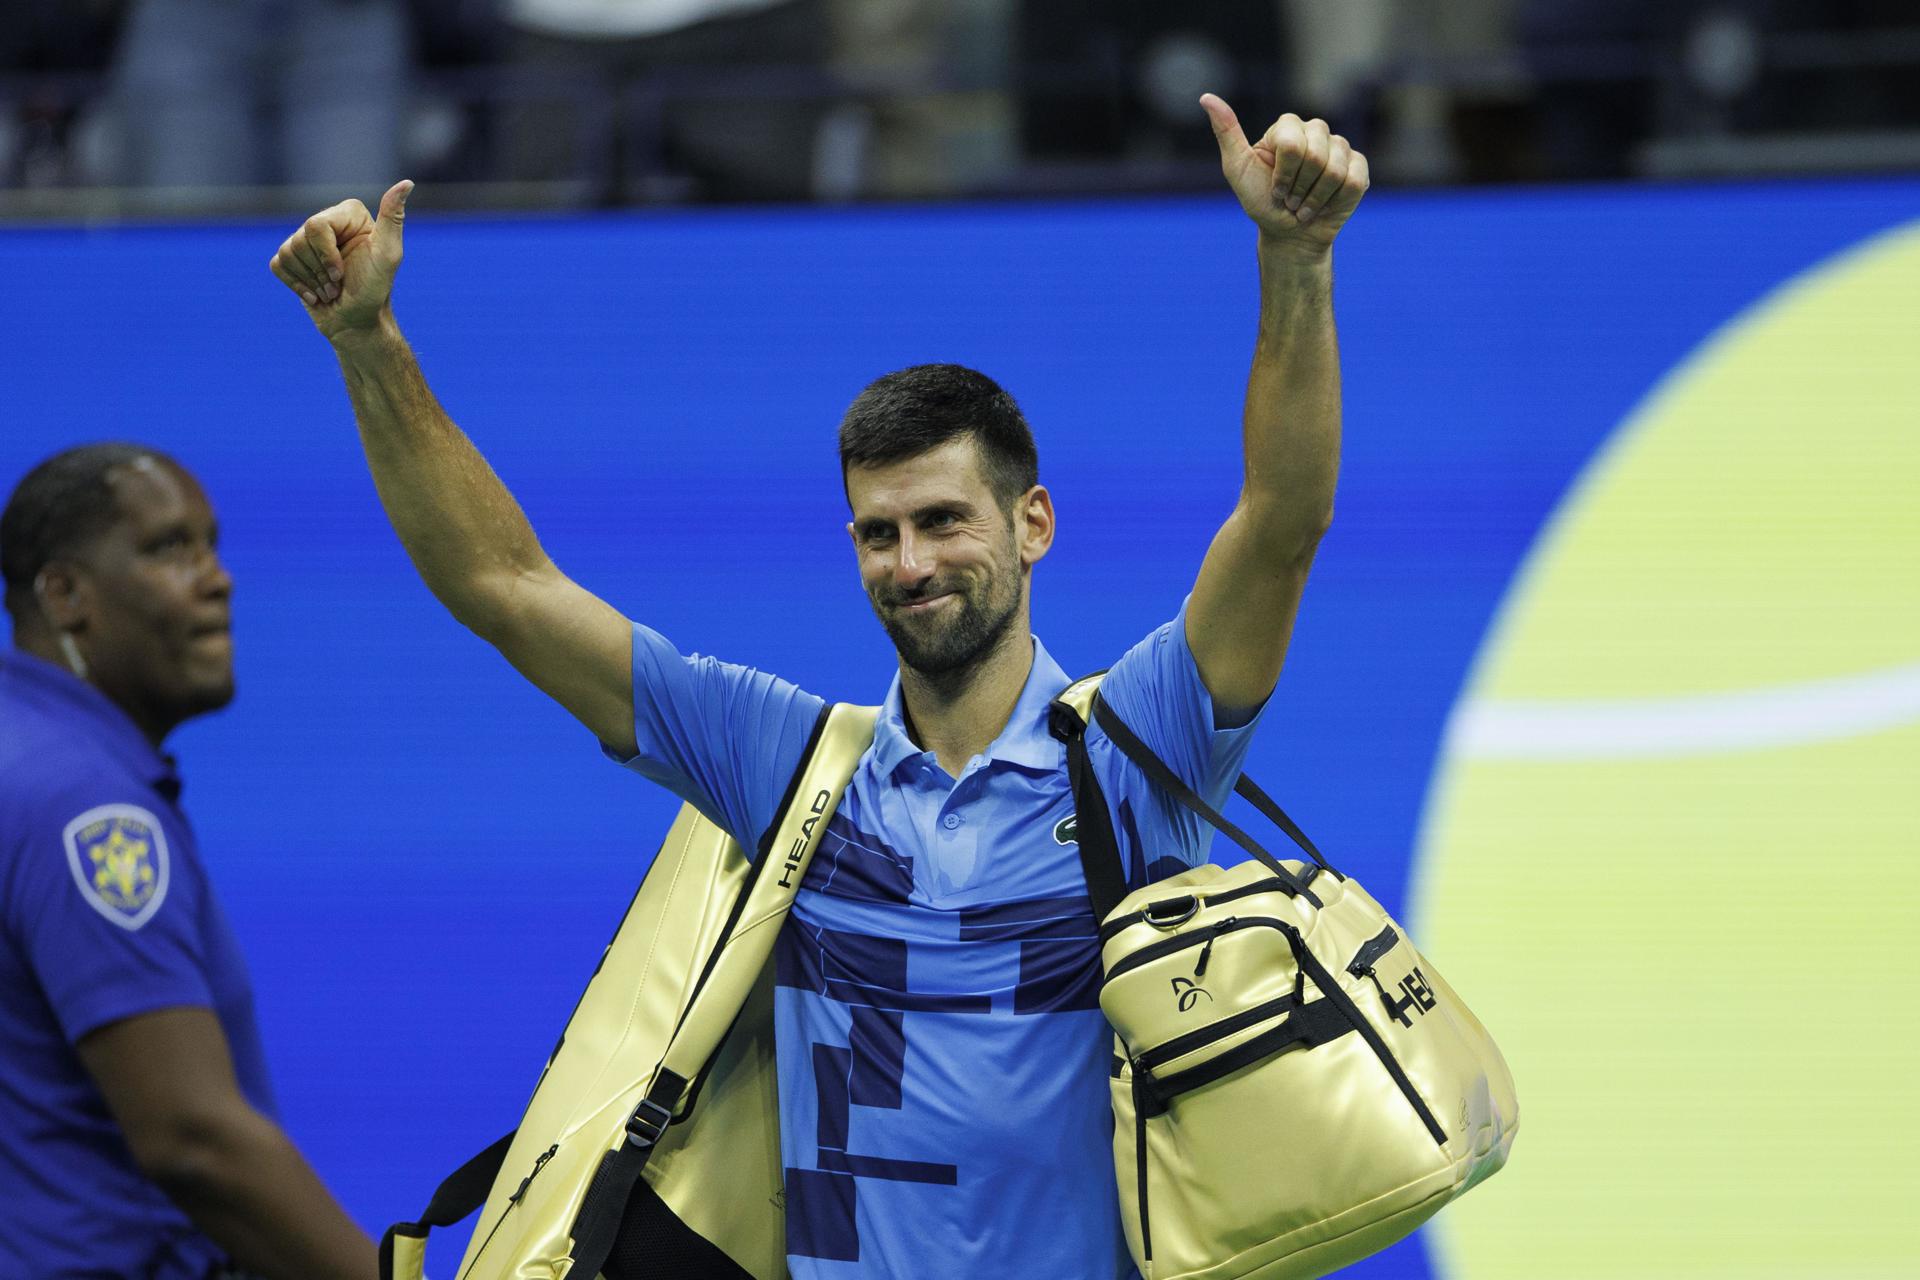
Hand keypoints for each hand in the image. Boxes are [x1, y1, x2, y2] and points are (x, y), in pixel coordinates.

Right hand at [269, 179, 412, 341]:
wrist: (357, 323)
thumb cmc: (375, 290)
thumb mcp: (389, 255)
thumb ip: (393, 218)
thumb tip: (407, 183)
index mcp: (349, 214)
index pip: (315, 226)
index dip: (326, 255)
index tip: (344, 273)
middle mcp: (328, 221)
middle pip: (300, 239)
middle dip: (320, 271)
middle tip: (339, 285)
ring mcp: (307, 240)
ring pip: (287, 252)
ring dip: (311, 281)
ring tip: (331, 291)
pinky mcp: (292, 258)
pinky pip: (277, 264)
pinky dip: (295, 284)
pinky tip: (315, 295)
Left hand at [1200, 96, 1367, 256]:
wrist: (1288, 234)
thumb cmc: (1261, 201)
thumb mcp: (1237, 169)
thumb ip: (1226, 132)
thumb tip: (1206, 97)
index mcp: (1286, 126)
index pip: (1292, 144)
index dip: (1283, 175)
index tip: (1274, 188)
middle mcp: (1315, 130)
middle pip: (1316, 155)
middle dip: (1298, 188)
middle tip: (1290, 198)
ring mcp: (1339, 146)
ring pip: (1335, 170)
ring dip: (1315, 199)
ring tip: (1304, 204)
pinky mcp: (1358, 166)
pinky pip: (1354, 180)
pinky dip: (1336, 200)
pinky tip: (1326, 204)